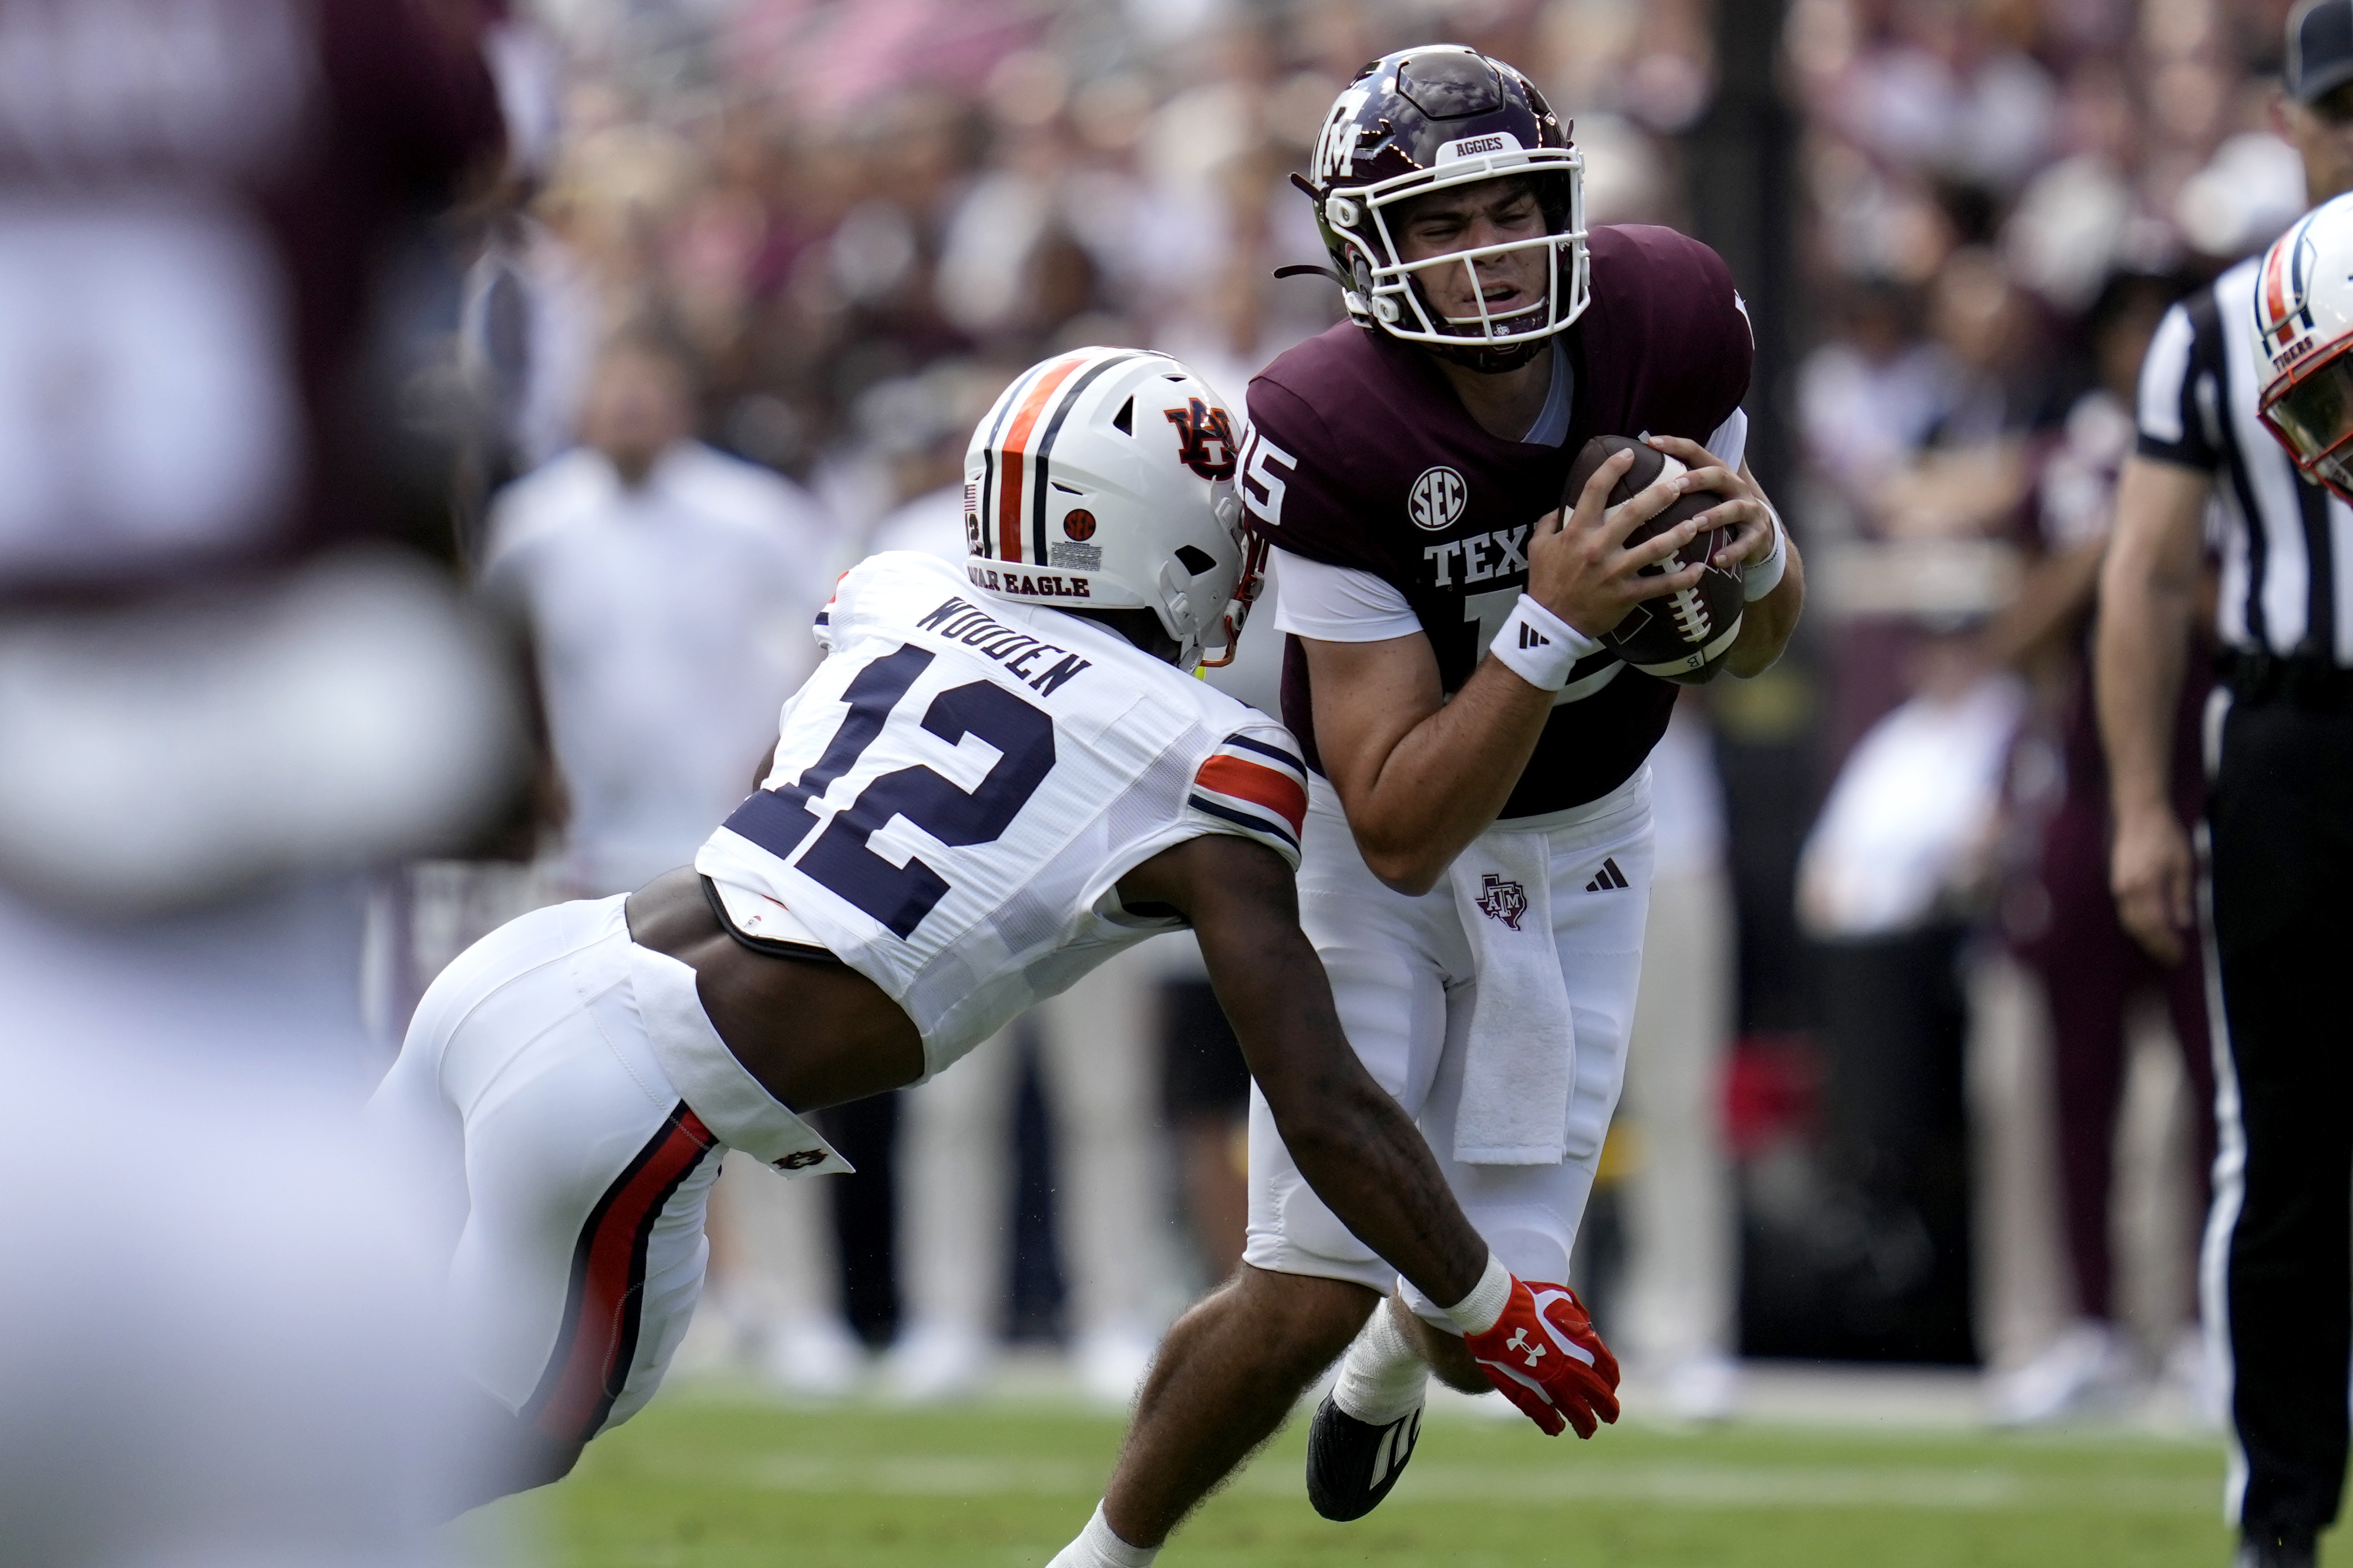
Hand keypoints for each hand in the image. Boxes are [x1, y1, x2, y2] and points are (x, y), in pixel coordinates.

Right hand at [1463, 1277, 1620, 1437]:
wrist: (1497, 1311)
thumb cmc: (1528, 1301)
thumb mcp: (1563, 1301)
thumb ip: (1578, 1318)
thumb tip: (1584, 1327)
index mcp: (1587, 1346)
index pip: (1609, 1373)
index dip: (1611, 1383)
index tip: (1609, 1388)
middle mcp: (1576, 1370)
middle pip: (1602, 1399)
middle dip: (1608, 1410)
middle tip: (1609, 1417)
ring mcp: (1553, 1387)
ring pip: (1578, 1416)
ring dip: (1585, 1426)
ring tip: (1586, 1432)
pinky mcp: (1529, 1396)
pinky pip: (1547, 1418)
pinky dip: (1553, 1425)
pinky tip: (1555, 1428)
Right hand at [1528, 449, 1706, 638]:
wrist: (1551, 624)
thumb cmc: (1545, 582)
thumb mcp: (1538, 546)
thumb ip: (1550, 521)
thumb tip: (1560, 505)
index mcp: (1577, 532)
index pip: (1595, 491)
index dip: (1613, 468)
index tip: (1629, 452)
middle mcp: (1598, 548)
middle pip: (1634, 513)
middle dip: (1660, 495)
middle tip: (1680, 484)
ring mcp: (1615, 572)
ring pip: (1655, 548)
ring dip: (1680, 533)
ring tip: (1698, 522)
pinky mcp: (1627, 595)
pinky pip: (1661, 585)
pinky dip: (1683, 578)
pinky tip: (1699, 569)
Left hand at [1642, 433, 1775, 574]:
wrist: (1759, 533)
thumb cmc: (1718, 509)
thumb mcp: (1702, 493)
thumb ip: (1677, 483)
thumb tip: (1633, 471)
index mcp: (1717, 472)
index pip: (1696, 452)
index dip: (1675, 445)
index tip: (1651, 442)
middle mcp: (1734, 486)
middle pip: (1718, 475)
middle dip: (1698, 479)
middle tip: (1677, 485)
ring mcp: (1749, 509)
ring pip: (1734, 508)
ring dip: (1715, 515)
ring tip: (1696, 524)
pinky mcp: (1757, 534)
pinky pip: (1745, 543)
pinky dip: (1732, 552)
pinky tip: (1715, 560)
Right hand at [2111, 802, 2194, 964]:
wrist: (2138, 813)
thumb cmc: (2165, 835)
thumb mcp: (2182, 864)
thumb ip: (2181, 895)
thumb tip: (2183, 923)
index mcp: (2145, 886)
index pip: (2155, 925)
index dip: (2166, 944)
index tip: (2180, 956)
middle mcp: (2126, 891)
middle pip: (2139, 928)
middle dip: (2155, 946)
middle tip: (2172, 959)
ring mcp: (2118, 887)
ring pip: (2129, 922)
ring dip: (2145, 939)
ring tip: (2161, 949)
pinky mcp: (2116, 883)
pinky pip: (2125, 913)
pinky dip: (2137, 926)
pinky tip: (2149, 930)